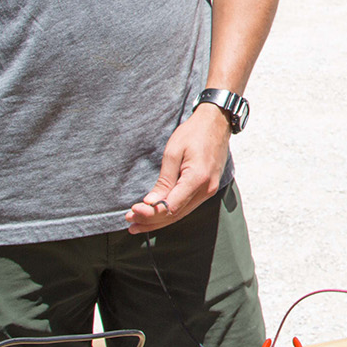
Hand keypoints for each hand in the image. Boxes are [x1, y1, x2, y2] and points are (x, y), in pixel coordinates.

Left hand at [126, 104, 229, 232]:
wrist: (216, 123)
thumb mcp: (173, 152)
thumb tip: (151, 203)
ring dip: (159, 220)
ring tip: (138, 223)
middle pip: (176, 214)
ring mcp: (209, 190)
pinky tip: (156, 215)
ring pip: (181, 214)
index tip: (132, 211)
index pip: (171, 207)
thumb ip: (164, 180)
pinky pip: (187, 206)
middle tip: (130, 221)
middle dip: (151, 220)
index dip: (151, 213)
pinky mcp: (208, 189)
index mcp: (198, 178)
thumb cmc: (194, 133)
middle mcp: (206, 189)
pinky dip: (170, 212)